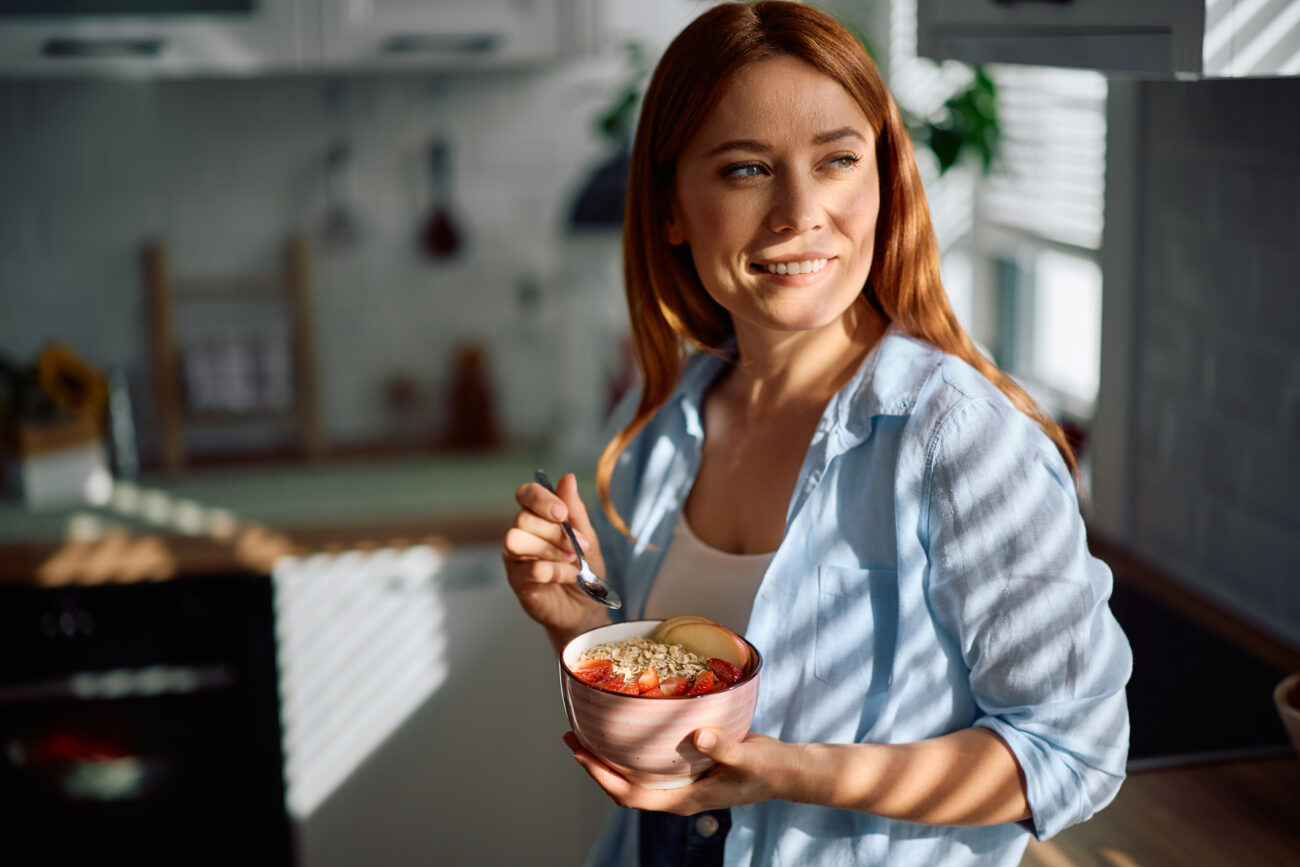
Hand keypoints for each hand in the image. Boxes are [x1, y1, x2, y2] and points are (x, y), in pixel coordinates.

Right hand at [503, 472, 609, 642]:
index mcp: (537, 518)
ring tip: (572, 561)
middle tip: (578, 547)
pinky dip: (555, 571)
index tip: (563, 513)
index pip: (525, 494)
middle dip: (555, 532)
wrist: (587, 607)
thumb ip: (575, 511)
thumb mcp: (587, 537)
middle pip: (522, 518)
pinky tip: (571, 576)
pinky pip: (529, 568)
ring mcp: (515, 558)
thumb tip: (567, 478)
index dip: (540, 499)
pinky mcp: (517, 581)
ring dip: (549, 550)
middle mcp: (521, 533)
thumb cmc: (585, 569)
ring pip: (515, 539)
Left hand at [563, 728, 794, 815]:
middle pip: (624, 786)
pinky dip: (632, 747)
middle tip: (572, 735)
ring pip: (634, 774)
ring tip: (589, 729)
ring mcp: (680, 781)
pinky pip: (650, 762)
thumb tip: (700, 735)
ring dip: (610, 756)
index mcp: (682, 800)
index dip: (602, 777)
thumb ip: (724, 748)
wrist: (785, 771)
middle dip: (595, 764)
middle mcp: (675, 793)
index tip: (581, 754)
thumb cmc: (767, 769)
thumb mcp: (748, 758)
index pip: (630, 795)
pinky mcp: (687, 766)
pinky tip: (627, 725)